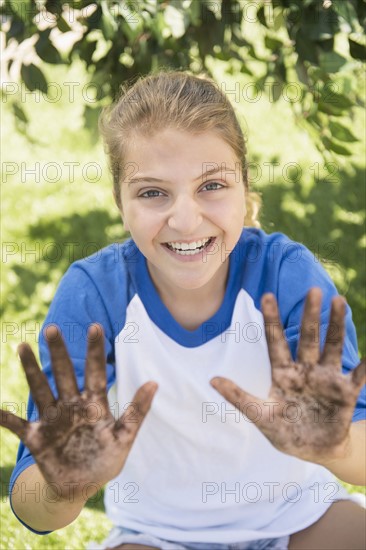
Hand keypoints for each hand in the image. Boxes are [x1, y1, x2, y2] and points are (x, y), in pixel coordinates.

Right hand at [0, 324, 156, 501]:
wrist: (80, 486)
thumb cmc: (105, 459)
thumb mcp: (125, 437)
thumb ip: (137, 411)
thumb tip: (155, 382)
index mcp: (94, 403)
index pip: (95, 371)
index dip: (95, 350)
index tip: (95, 326)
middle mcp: (71, 405)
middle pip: (63, 373)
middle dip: (58, 352)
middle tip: (53, 328)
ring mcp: (52, 419)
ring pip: (40, 389)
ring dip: (30, 370)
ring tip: (22, 346)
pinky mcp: (36, 437)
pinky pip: (17, 425)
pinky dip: (5, 418)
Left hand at [211, 288, 364, 464]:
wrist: (314, 451)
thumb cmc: (285, 431)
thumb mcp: (259, 415)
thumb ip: (238, 398)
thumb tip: (212, 379)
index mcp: (283, 373)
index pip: (276, 341)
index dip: (271, 320)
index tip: (266, 295)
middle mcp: (305, 370)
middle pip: (308, 337)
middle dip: (310, 315)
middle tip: (313, 290)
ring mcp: (326, 378)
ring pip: (332, 347)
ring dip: (335, 326)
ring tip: (339, 301)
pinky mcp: (345, 392)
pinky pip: (358, 376)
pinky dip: (364, 367)